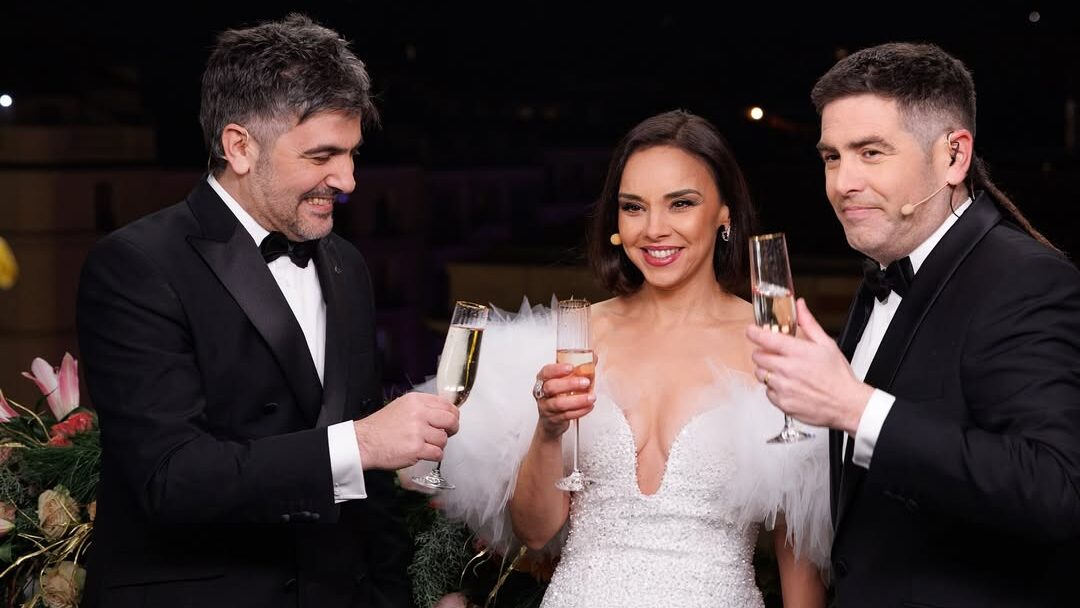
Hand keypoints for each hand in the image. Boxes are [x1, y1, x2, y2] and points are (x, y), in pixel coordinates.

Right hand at [353, 392, 459, 469]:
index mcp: (416, 401)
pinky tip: (423, 453)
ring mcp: (418, 431)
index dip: (452, 415)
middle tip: (446, 433)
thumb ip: (423, 406)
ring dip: (438, 445)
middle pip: (451, 420)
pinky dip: (434, 456)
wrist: (364, 442)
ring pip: (444, 439)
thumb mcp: (401, 406)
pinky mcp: (416, 449)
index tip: (449, 421)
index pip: (446, 405)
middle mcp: (418, 413)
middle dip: (452, 429)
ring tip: (425, 445)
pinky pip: (438, 454)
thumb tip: (444, 412)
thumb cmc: (380, 427)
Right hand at [534, 362, 595, 439]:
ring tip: (591, 397)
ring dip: (577, 400)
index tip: (570, 367)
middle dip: (569, 384)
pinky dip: (580, 411)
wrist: (550, 419)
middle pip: (551, 387)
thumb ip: (578, 368)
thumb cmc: (558, 395)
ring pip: (559, 404)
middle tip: (586, 382)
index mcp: (543, 380)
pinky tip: (589, 406)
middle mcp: (542, 393)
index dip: (557, 369)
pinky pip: (566, 415)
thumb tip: (593, 357)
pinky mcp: (554, 419)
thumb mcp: (564, 380)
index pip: (546, 372)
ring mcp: (546, 407)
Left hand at [746, 298, 872, 434]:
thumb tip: (800, 306)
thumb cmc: (838, 376)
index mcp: (797, 352)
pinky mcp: (782, 403)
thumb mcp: (827, 344)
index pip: (765, 338)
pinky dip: (774, 388)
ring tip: (782, 371)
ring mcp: (783, 387)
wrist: (846, 404)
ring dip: (767, 370)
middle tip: (774, 354)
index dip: (754, 332)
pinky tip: (788, 386)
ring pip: (760, 374)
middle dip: (763, 352)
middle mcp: (787, 369)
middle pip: (757, 356)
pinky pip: (767, 392)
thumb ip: (809, 323)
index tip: (751, 331)